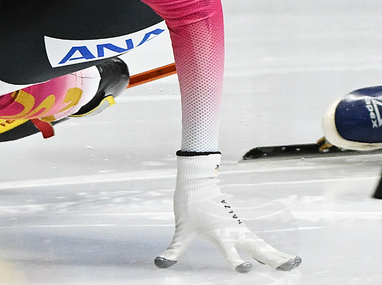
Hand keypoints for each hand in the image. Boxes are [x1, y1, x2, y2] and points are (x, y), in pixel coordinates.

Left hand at [155, 153, 300, 272]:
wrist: (196, 184)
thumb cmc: (189, 207)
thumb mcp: (181, 231)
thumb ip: (173, 250)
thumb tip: (159, 264)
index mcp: (218, 232)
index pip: (229, 250)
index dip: (235, 260)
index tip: (245, 269)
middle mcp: (232, 231)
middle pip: (256, 247)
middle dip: (271, 258)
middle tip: (289, 268)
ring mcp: (239, 229)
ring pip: (261, 244)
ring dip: (276, 254)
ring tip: (293, 264)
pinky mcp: (241, 227)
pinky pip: (258, 241)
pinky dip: (271, 249)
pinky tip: (279, 259)